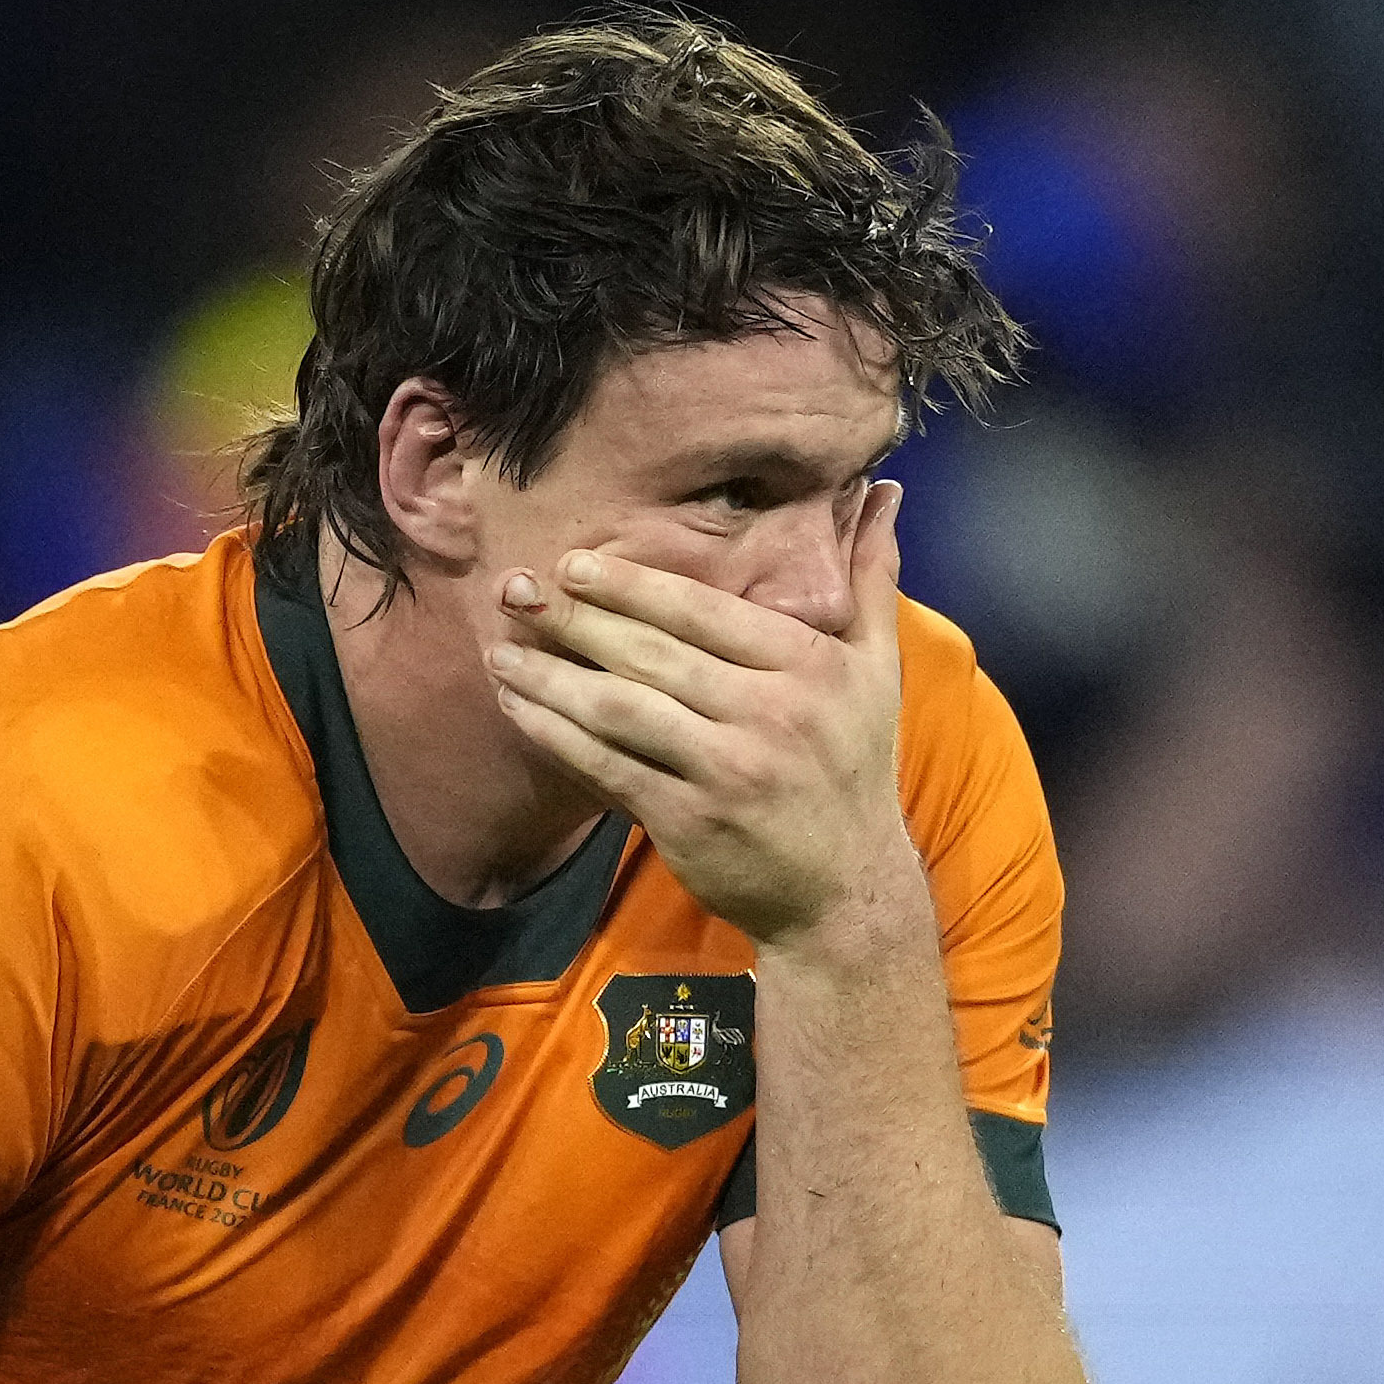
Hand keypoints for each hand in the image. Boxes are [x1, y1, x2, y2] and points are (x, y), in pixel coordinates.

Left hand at [488, 497, 924, 956]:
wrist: (844, 891)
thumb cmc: (853, 767)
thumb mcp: (877, 670)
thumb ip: (871, 579)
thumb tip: (885, 492)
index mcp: (809, 665)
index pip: (704, 612)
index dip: (631, 586)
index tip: (573, 564)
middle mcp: (769, 713)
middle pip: (651, 654)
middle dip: (573, 619)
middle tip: (515, 590)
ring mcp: (726, 771)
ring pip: (618, 709)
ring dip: (549, 677)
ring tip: (498, 649)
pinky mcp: (688, 821)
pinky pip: (605, 767)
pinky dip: (555, 735)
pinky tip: (518, 708)